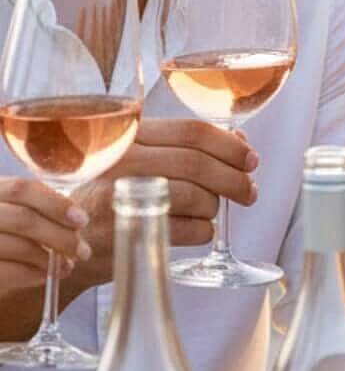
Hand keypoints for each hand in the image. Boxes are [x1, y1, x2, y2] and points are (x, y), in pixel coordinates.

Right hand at [0, 177, 89, 304]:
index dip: (56, 203)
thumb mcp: (12, 212)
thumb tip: (76, 221)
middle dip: (61, 236)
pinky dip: (31, 274)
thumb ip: (36, 210)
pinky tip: (43, 275)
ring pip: (19, 247)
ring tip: (66, 266)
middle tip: (83, 251)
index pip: (22, 189)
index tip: (82, 220)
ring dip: (49, 258)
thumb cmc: (3, 234)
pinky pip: (6, 272)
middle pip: (24, 219)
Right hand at [71, 119, 258, 289]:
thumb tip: (242, 142)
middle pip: (198, 165)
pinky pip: (192, 230)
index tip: (251, 159)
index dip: (230, 145)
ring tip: (208, 211)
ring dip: (216, 206)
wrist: (67, 239)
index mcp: (127, 138)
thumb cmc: (112, 193)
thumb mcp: (136, 159)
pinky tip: (194, 229)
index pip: (191, 131)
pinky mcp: (128, 234)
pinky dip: (205, 231)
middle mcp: (121, 164)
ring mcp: (122, 199)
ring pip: (199, 198)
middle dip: (235, 179)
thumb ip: (182, 146)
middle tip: (249, 192)